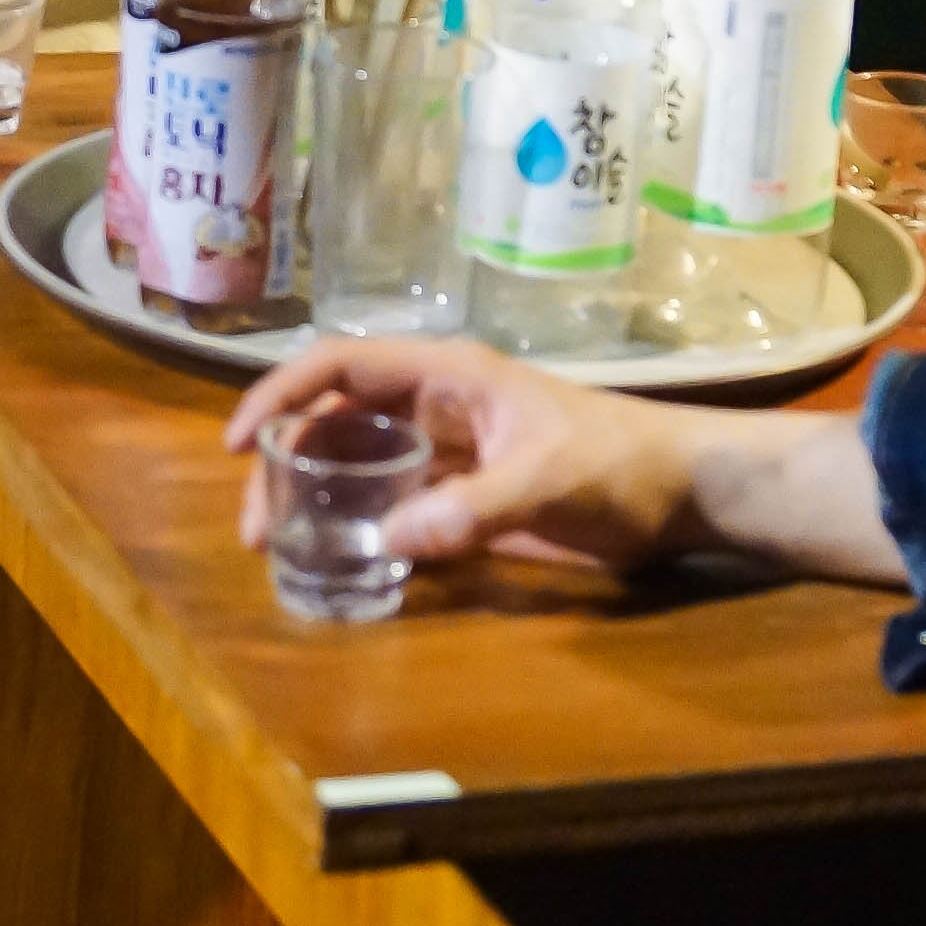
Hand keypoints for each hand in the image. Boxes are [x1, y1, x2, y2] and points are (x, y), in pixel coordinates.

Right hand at [224, 339, 703, 571]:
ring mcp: (452, 451)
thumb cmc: (625, 464)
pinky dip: (361, 524)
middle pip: (337, 418)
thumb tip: (391, 537)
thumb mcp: (551, 480)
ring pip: (360, 461)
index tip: (237, 444)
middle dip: (286, 459)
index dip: (281, 394)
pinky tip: (343, 559)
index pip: (341, 367)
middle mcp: (438, 406)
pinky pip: (396, 501)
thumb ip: (475, 509)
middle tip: (257, 527)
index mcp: (448, 376)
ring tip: (283, 545)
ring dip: (317, 494)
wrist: (687, 492)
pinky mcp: (470, 495)